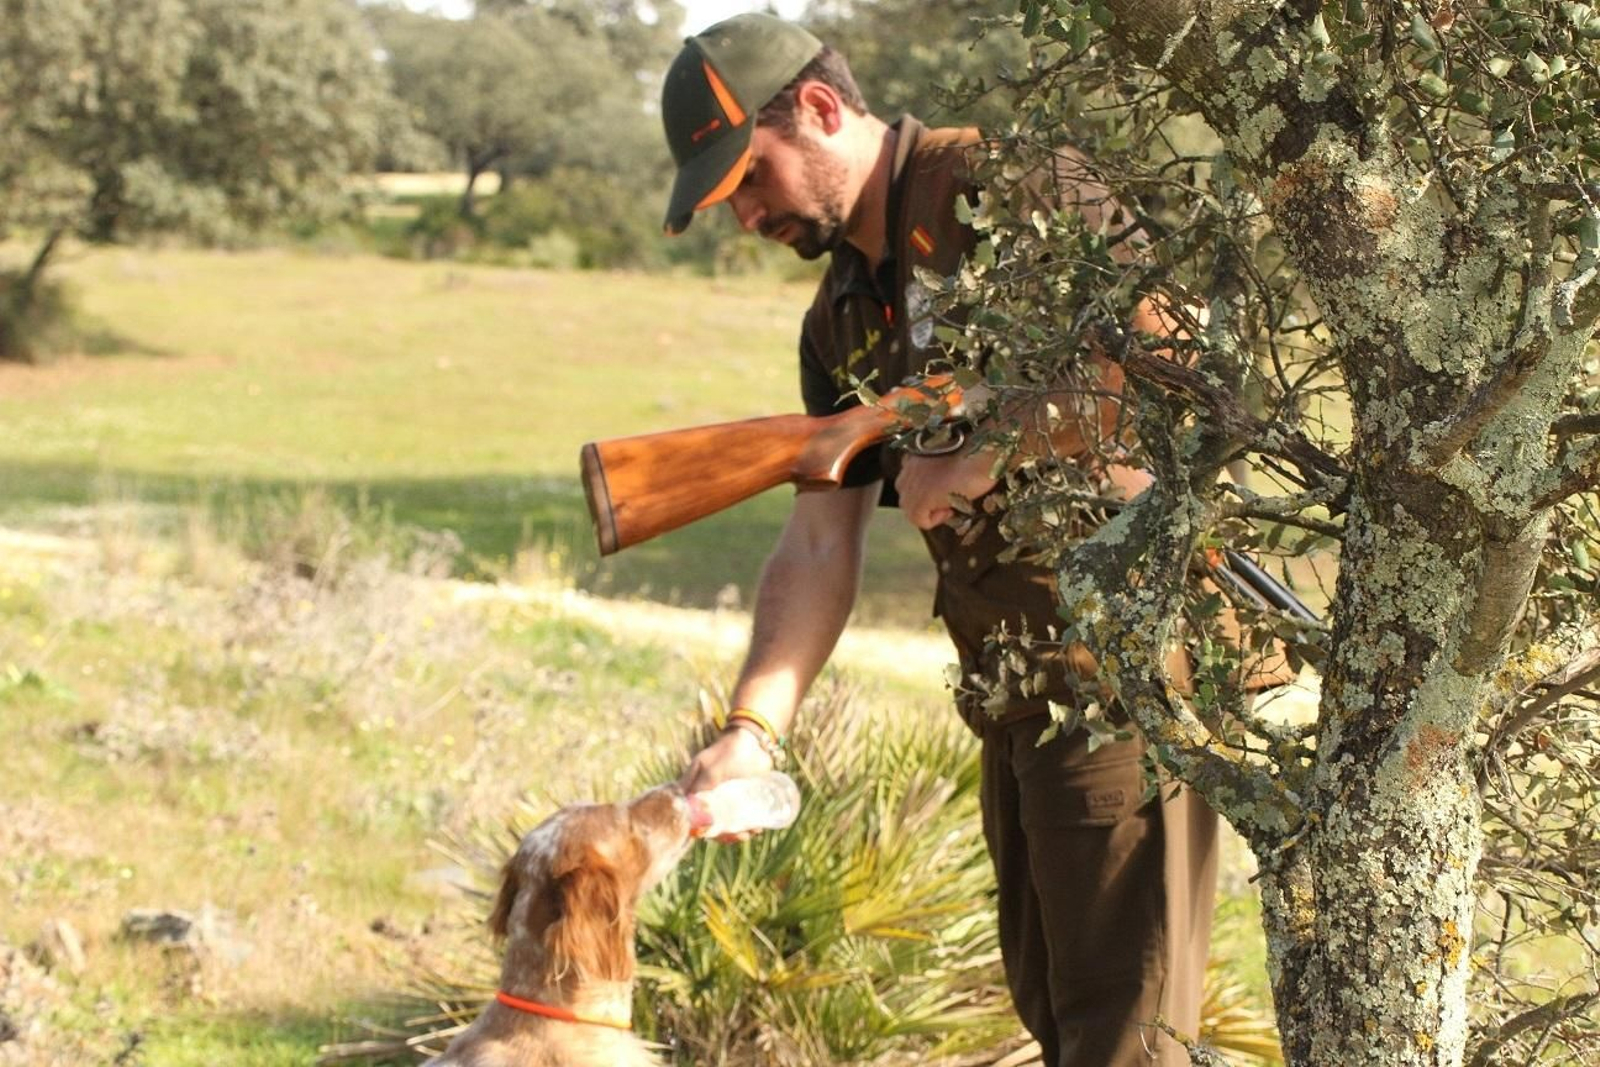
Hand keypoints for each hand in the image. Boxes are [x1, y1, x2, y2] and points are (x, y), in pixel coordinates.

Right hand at [679, 728, 774, 842]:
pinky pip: (743, 815)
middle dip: (725, 834)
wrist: (754, 739)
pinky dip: (749, 824)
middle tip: (740, 836)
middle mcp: (708, 794)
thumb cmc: (729, 751)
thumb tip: (690, 812)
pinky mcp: (742, 796)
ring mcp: (726, 796)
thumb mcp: (711, 769)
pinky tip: (759, 828)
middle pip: (712, 822)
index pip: (692, 815)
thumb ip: (701, 786)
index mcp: (695, 788)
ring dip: (738, 832)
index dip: (701, 829)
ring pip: (728, 822)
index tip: (714, 835)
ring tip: (753, 832)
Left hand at [895, 451, 997, 529]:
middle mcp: (908, 468)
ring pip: (909, 509)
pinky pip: (917, 519)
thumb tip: (939, 488)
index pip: (907, 482)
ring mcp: (913, 483)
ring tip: (949, 506)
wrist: (983, 452)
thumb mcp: (949, 458)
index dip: (924, 492)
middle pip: (905, 497)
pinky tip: (950, 509)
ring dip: (928, 512)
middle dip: (923, 504)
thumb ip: (935, 470)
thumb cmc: (976, 452)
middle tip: (946, 502)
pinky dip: (934, 520)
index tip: (944, 491)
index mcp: (914, 455)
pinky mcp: (921, 498)